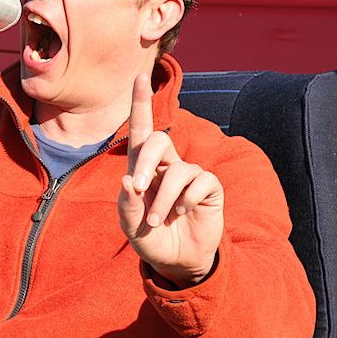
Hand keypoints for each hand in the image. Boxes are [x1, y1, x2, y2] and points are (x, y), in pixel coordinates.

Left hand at [118, 71, 223, 285]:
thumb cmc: (150, 238)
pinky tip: (182, 213)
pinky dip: (186, 200)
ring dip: (163, 199)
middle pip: (159, 140)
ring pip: (178, 170)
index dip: (141, 102)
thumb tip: (128, 180)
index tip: (140, 76)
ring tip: (158, 221)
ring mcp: (189, 174)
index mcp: (143, 167)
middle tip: (139, 187)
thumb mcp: (130, 225)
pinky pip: (200, 182)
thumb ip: (126, 205)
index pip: (141, 129)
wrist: (177, 261)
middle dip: (147, 162)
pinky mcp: (209, 187)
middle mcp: (167, 164)